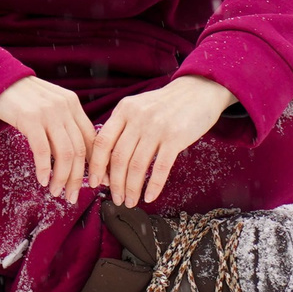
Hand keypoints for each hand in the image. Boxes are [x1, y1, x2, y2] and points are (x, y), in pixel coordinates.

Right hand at [0, 76, 95, 201]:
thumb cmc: (19, 96)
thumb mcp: (48, 103)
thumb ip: (62, 121)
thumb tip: (73, 152)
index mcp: (72, 103)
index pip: (92, 139)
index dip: (94, 164)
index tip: (92, 183)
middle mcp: (65, 107)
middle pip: (80, 150)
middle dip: (78, 178)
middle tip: (72, 196)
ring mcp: (48, 112)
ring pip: (65, 153)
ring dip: (62, 178)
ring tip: (56, 192)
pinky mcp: (30, 118)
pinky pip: (42, 150)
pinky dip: (44, 169)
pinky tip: (42, 180)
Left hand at [90, 76, 234, 207]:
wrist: (198, 90)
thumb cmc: (166, 104)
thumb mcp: (138, 107)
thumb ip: (122, 127)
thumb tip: (106, 161)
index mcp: (124, 110)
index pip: (102, 142)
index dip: (96, 165)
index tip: (94, 182)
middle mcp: (138, 118)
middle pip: (119, 158)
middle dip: (115, 184)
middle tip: (116, 198)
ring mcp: (156, 127)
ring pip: (137, 165)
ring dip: (132, 188)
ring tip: (130, 201)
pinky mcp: (176, 137)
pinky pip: (161, 167)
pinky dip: (153, 186)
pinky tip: (150, 197)